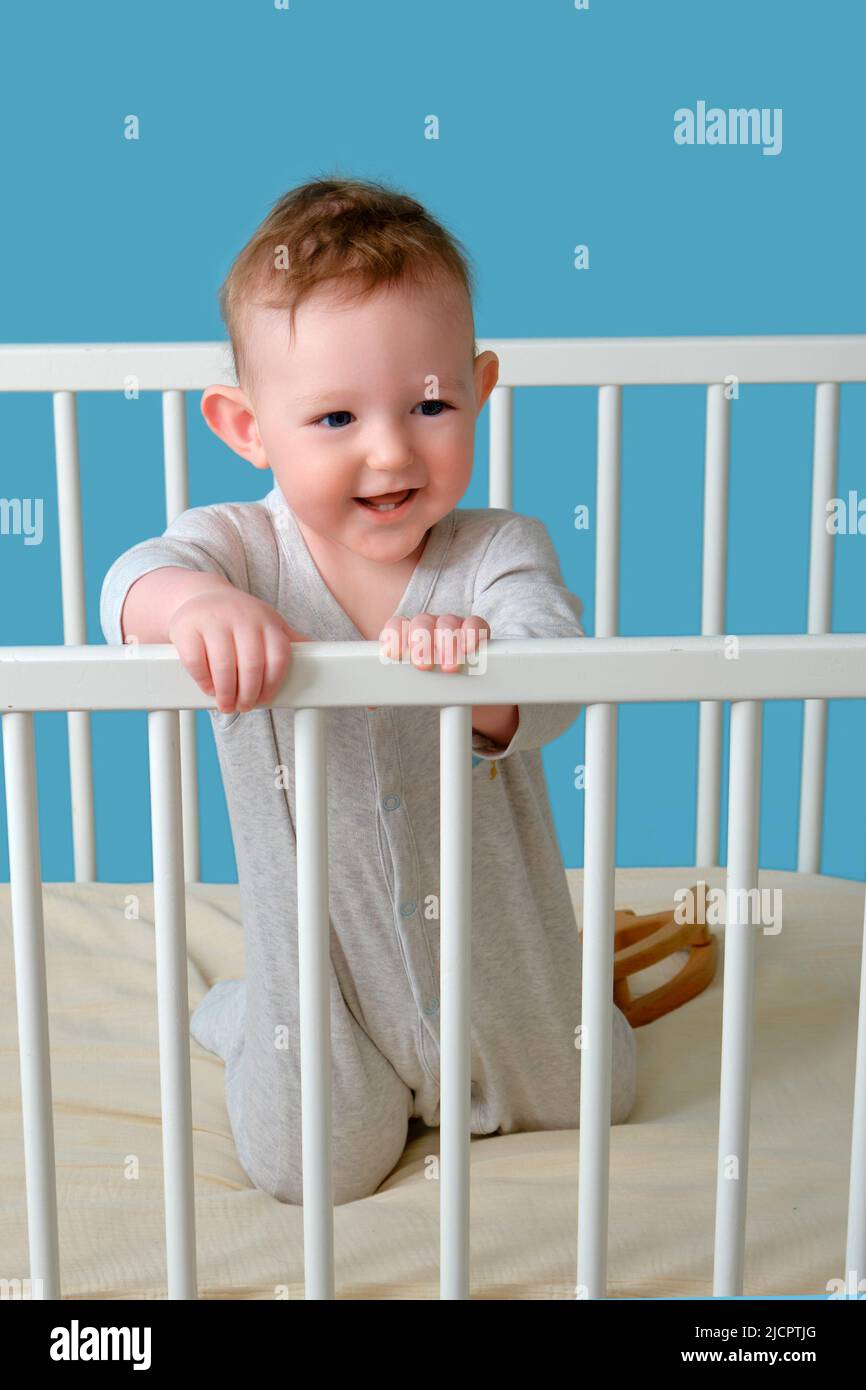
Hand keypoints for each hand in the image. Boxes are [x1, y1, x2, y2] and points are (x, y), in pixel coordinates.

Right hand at [168, 588, 307, 713]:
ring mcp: (214, 622)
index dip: (273, 684)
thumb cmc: (240, 619)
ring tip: (226, 703)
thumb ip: (288, 640)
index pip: (278, 657)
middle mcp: (242, 618)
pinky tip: (209, 688)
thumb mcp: (268, 623)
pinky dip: (204, 682)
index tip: (265, 699)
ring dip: (226, 693)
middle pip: (251, 666)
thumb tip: (318, 653)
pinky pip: (196, 663)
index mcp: (266, 622)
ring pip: (224, 667)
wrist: (201, 596)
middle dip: (249, 694)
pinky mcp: (187, 628)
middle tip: (244, 705)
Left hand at [367, 612, 489, 710]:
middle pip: (421, 622)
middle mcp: (428, 625)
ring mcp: (451, 625)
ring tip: (448, 668)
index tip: (394, 654)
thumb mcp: (406, 682)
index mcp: (407, 632)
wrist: (452, 675)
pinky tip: (469, 648)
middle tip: (423, 666)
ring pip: (447, 623)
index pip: (396, 625)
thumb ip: (390, 689)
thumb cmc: (424, 676)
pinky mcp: (474, 630)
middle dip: (421, 644)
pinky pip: (474, 624)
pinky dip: (472, 633)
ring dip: (447, 644)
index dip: (394, 636)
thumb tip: (371, 705)